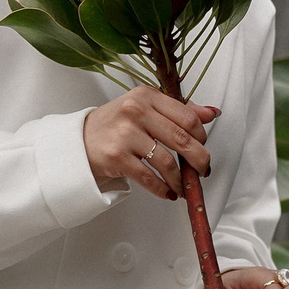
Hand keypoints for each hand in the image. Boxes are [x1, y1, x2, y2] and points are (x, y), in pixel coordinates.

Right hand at [84, 88, 218, 200]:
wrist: (77, 142)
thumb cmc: (113, 124)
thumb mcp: (143, 108)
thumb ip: (177, 110)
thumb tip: (211, 113)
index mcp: (145, 96)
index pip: (187, 116)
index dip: (202, 135)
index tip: (203, 146)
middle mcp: (135, 111)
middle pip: (181, 138)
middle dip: (198, 159)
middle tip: (203, 169)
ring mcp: (125, 134)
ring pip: (167, 162)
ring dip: (180, 179)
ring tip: (182, 185)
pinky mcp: (116, 157)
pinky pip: (148, 178)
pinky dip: (162, 189)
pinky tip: (167, 192)